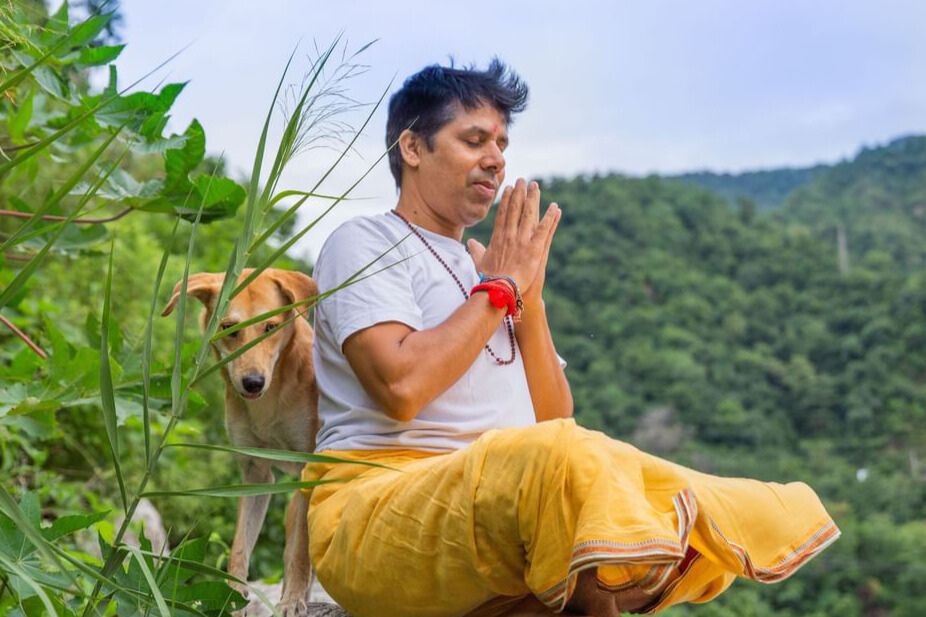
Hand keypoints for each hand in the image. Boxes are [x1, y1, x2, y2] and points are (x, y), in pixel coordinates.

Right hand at [467, 178, 559, 300]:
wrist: (499, 288)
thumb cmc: (488, 278)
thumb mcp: (480, 262)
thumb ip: (476, 250)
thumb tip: (470, 242)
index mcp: (498, 238)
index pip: (503, 214)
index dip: (507, 200)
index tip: (509, 189)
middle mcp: (510, 235)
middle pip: (516, 209)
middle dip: (520, 193)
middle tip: (523, 180)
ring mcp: (523, 240)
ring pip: (529, 214)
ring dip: (533, 199)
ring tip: (536, 186)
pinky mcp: (535, 248)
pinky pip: (544, 229)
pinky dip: (550, 217)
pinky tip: (555, 207)